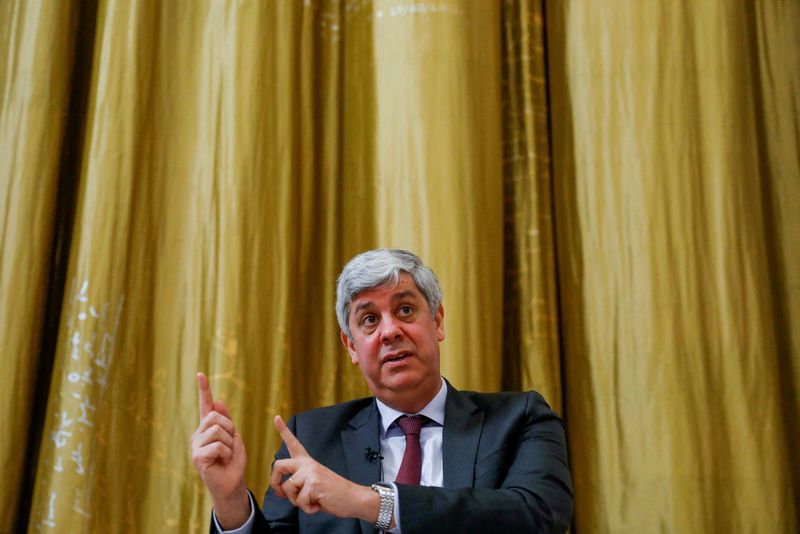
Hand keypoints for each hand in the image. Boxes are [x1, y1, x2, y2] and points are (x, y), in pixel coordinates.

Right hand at [191, 372, 249, 527]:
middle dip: (229, 428)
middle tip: (230, 445)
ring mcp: (196, 445)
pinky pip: (218, 445)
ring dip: (229, 442)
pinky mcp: (197, 457)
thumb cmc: (233, 461)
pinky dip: (226, 452)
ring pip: (217, 429)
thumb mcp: (234, 437)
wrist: (232, 483)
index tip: (201, 374)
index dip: (204, 390)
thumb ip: (227, 420)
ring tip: (226, 454)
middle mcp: (199, 434)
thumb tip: (218, 401)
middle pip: (215, 416)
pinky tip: (221, 461)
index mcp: (208, 427)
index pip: (205, 405)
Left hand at [270, 416, 380, 522]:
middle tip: (281, 494)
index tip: (277, 417)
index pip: (294, 443)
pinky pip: (299, 502)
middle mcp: (308, 464)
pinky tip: (318, 505)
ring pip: (287, 489)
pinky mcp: (313, 485)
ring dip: (296, 501)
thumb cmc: (334, 493)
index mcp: (308, 462)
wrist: (354, 498)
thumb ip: (299, 482)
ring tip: (311, 500)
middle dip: (274, 482)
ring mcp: (311, 473)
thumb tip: (281, 490)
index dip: (283, 430)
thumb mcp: (314, 483)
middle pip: (279, 465)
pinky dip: (307, 509)